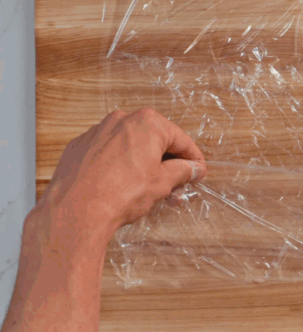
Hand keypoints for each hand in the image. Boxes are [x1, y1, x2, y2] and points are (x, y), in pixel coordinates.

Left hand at [36, 109, 206, 237]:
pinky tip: (122, 186)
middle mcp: (120, 121)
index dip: (193, 158)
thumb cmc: (120, 193)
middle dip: (167, 165)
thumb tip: (192, 169)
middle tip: (176, 187)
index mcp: (146, 123)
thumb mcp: (162, 183)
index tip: (198, 171)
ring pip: (130, 147)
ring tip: (151, 191)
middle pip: (154, 141)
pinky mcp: (79, 147)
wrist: (76, 210)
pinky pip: (108, 153)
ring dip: (144, 166)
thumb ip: (181, 171)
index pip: (180, 139)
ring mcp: (97, 133)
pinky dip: (119, 166)